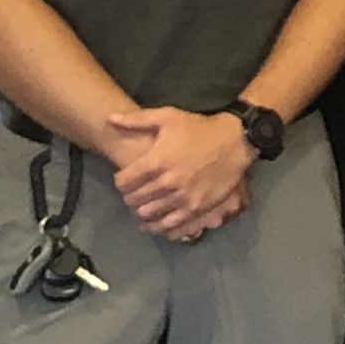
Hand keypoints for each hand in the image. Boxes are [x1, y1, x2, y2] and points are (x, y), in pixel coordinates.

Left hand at [105, 106, 253, 239]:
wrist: (235, 141)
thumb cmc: (199, 128)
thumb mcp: (168, 116)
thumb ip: (136, 120)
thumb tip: (110, 119)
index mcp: (156, 161)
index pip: (123, 182)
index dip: (120, 180)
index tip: (125, 178)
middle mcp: (166, 183)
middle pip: (134, 200)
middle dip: (130, 197)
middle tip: (134, 192)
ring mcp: (181, 198)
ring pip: (148, 215)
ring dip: (141, 212)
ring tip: (144, 206)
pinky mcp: (195, 209)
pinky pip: (169, 226)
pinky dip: (158, 227)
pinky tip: (156, 222)